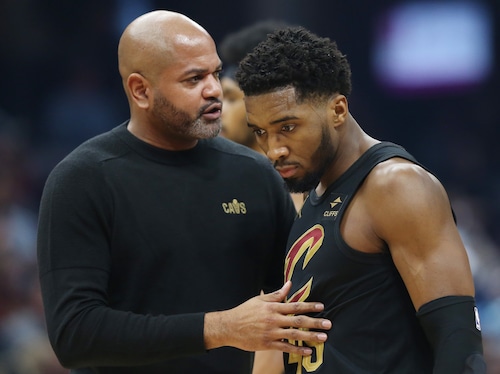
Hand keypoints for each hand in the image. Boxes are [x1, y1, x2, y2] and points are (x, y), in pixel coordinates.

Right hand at [204, 281, 330, 355]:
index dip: (309, 306)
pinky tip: (308, 351)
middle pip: (298, 321)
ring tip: (323, 338)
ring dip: (310, 336)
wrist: (229, 327)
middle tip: (329, 324)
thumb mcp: (260, 300)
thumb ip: (277, 294)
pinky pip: (285, 347)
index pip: (295, 305)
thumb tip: (289, 284)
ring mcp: (271, 333)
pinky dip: (297, 349)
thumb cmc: (245, 311)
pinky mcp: (267, 344)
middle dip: (315, 322)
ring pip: (294, 335)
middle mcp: (274, 319)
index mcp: (273, 307)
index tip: (321, 306)